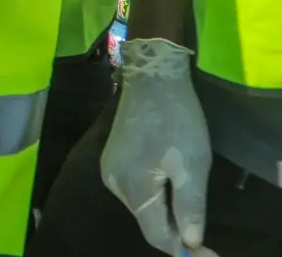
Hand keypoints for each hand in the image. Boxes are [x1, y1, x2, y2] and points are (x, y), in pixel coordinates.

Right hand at [102, 37, 213, 255]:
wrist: (152, 78)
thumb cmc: (176, 121)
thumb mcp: (192, 164)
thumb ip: (190, 206)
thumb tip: (190, 242)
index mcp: (134, 188)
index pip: (157, 235)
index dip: (183, 249)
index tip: (209, 252)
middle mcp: (114, 184)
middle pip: (147, 222)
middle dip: (174, 232)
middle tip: (204, 234)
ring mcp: (109, 170)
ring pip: (141, 207)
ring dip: (164, 215)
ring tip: (188, 209)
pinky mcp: (112, 159)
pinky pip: (134, 191)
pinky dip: (154, 199)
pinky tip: (169, 188)